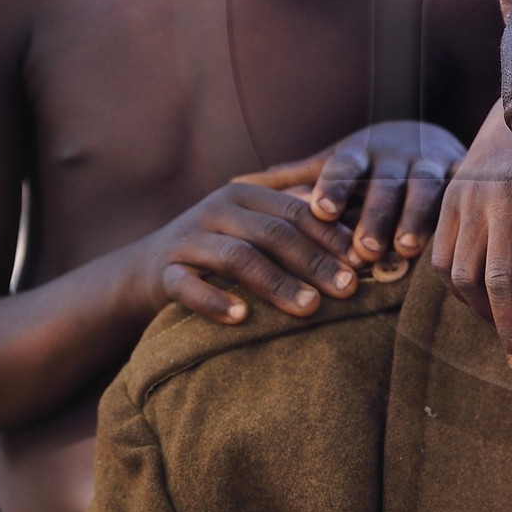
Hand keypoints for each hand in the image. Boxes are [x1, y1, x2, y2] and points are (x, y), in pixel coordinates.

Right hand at [142, 182, 360, 325]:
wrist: (149, 266)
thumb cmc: (222, 247)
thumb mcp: (256, 227)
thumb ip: (297, 224)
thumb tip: (360, 239)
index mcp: (245, 194)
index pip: (296, 211)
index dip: (331, 236)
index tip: (362, 262)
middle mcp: (216, 210)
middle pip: (272, 233)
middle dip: (313, 262)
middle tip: (348, 289)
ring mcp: (188, 239)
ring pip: (237, 257)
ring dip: (276, 283)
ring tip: (308, 307)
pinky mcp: (164, 272)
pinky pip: (188, 286)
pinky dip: (215, 301)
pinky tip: (241, 318)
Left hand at [237, 119, 466, 264]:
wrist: (427, 135)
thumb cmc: (369, 162)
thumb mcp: (333, 162)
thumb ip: (294, 177)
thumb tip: (233, 183)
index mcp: (360, 154)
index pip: (343, 167)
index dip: (333, 187)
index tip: (320, 210)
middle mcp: (396, 156)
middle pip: (384, 185)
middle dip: (374, 214)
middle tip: (363, 248)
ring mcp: (431, 164)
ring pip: (425, 190)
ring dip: (416, 218)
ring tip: (404, 248)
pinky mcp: (463, 175)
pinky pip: (462, 193)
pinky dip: (459, 211)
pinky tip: (455, 236)